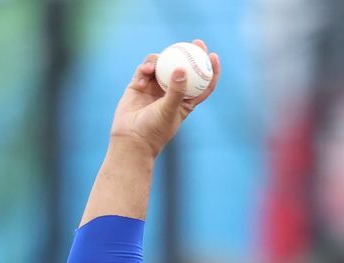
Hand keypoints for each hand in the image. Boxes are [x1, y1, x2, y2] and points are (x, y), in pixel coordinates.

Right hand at [108, 40, 219, 156]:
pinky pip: (145, 69)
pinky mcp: (139, 84)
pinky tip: (143, 74)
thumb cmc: (154, 130)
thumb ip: (176, 91)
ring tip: (152, 67)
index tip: (213, 55)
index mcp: (185, 101)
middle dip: (191, 53)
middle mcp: (171, 91)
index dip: (211, 69)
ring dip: (159, 61)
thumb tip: (182, 69)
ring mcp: (155, 87)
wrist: (130, 139)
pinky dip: (145, 69)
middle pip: (184, 67)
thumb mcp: (169, 111)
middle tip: (195, 42)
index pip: (203, 83)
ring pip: (162, 65)